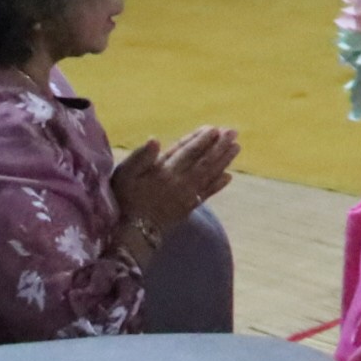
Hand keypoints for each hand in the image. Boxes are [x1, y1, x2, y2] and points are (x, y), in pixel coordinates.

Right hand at [111, 126, 238, 238]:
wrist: (130, 232)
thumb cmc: (125, 198)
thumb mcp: (125, 174)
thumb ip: (140, 157)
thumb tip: (155, 139)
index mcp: (164, 171)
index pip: (187, 151)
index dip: (201, 139)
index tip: (214, 128)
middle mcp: (179, 182)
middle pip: (203, 161)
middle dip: (219, 146)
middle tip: (233, 132)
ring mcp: (186, 196)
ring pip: (209, 175)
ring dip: (224, 160)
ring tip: (236, 147)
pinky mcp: (188, 207)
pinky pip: (207, 194)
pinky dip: (218, 184)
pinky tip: (229, 176)